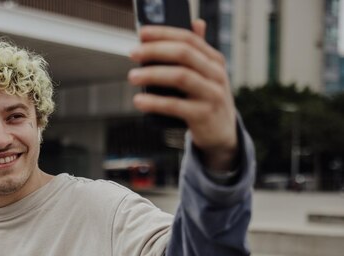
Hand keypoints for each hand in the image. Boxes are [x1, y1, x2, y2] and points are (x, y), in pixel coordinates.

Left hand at [128, 19, 237, 170]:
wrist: (222, 134)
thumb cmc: (206, 100)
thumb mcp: (205, 76)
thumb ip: (197, 53)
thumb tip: (194, 22)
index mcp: (214, 60)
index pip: (189, 39)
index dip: (164, 34)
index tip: (142, 33)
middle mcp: (216, 74)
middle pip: (183, 54)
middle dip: (155, 51)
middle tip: (132, 53)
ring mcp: (212, 94)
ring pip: (180, 77)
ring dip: (152, 74)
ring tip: (132, 76)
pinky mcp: (203, 115)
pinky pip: (175, 106)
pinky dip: (154, 102)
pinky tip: (139, 100)